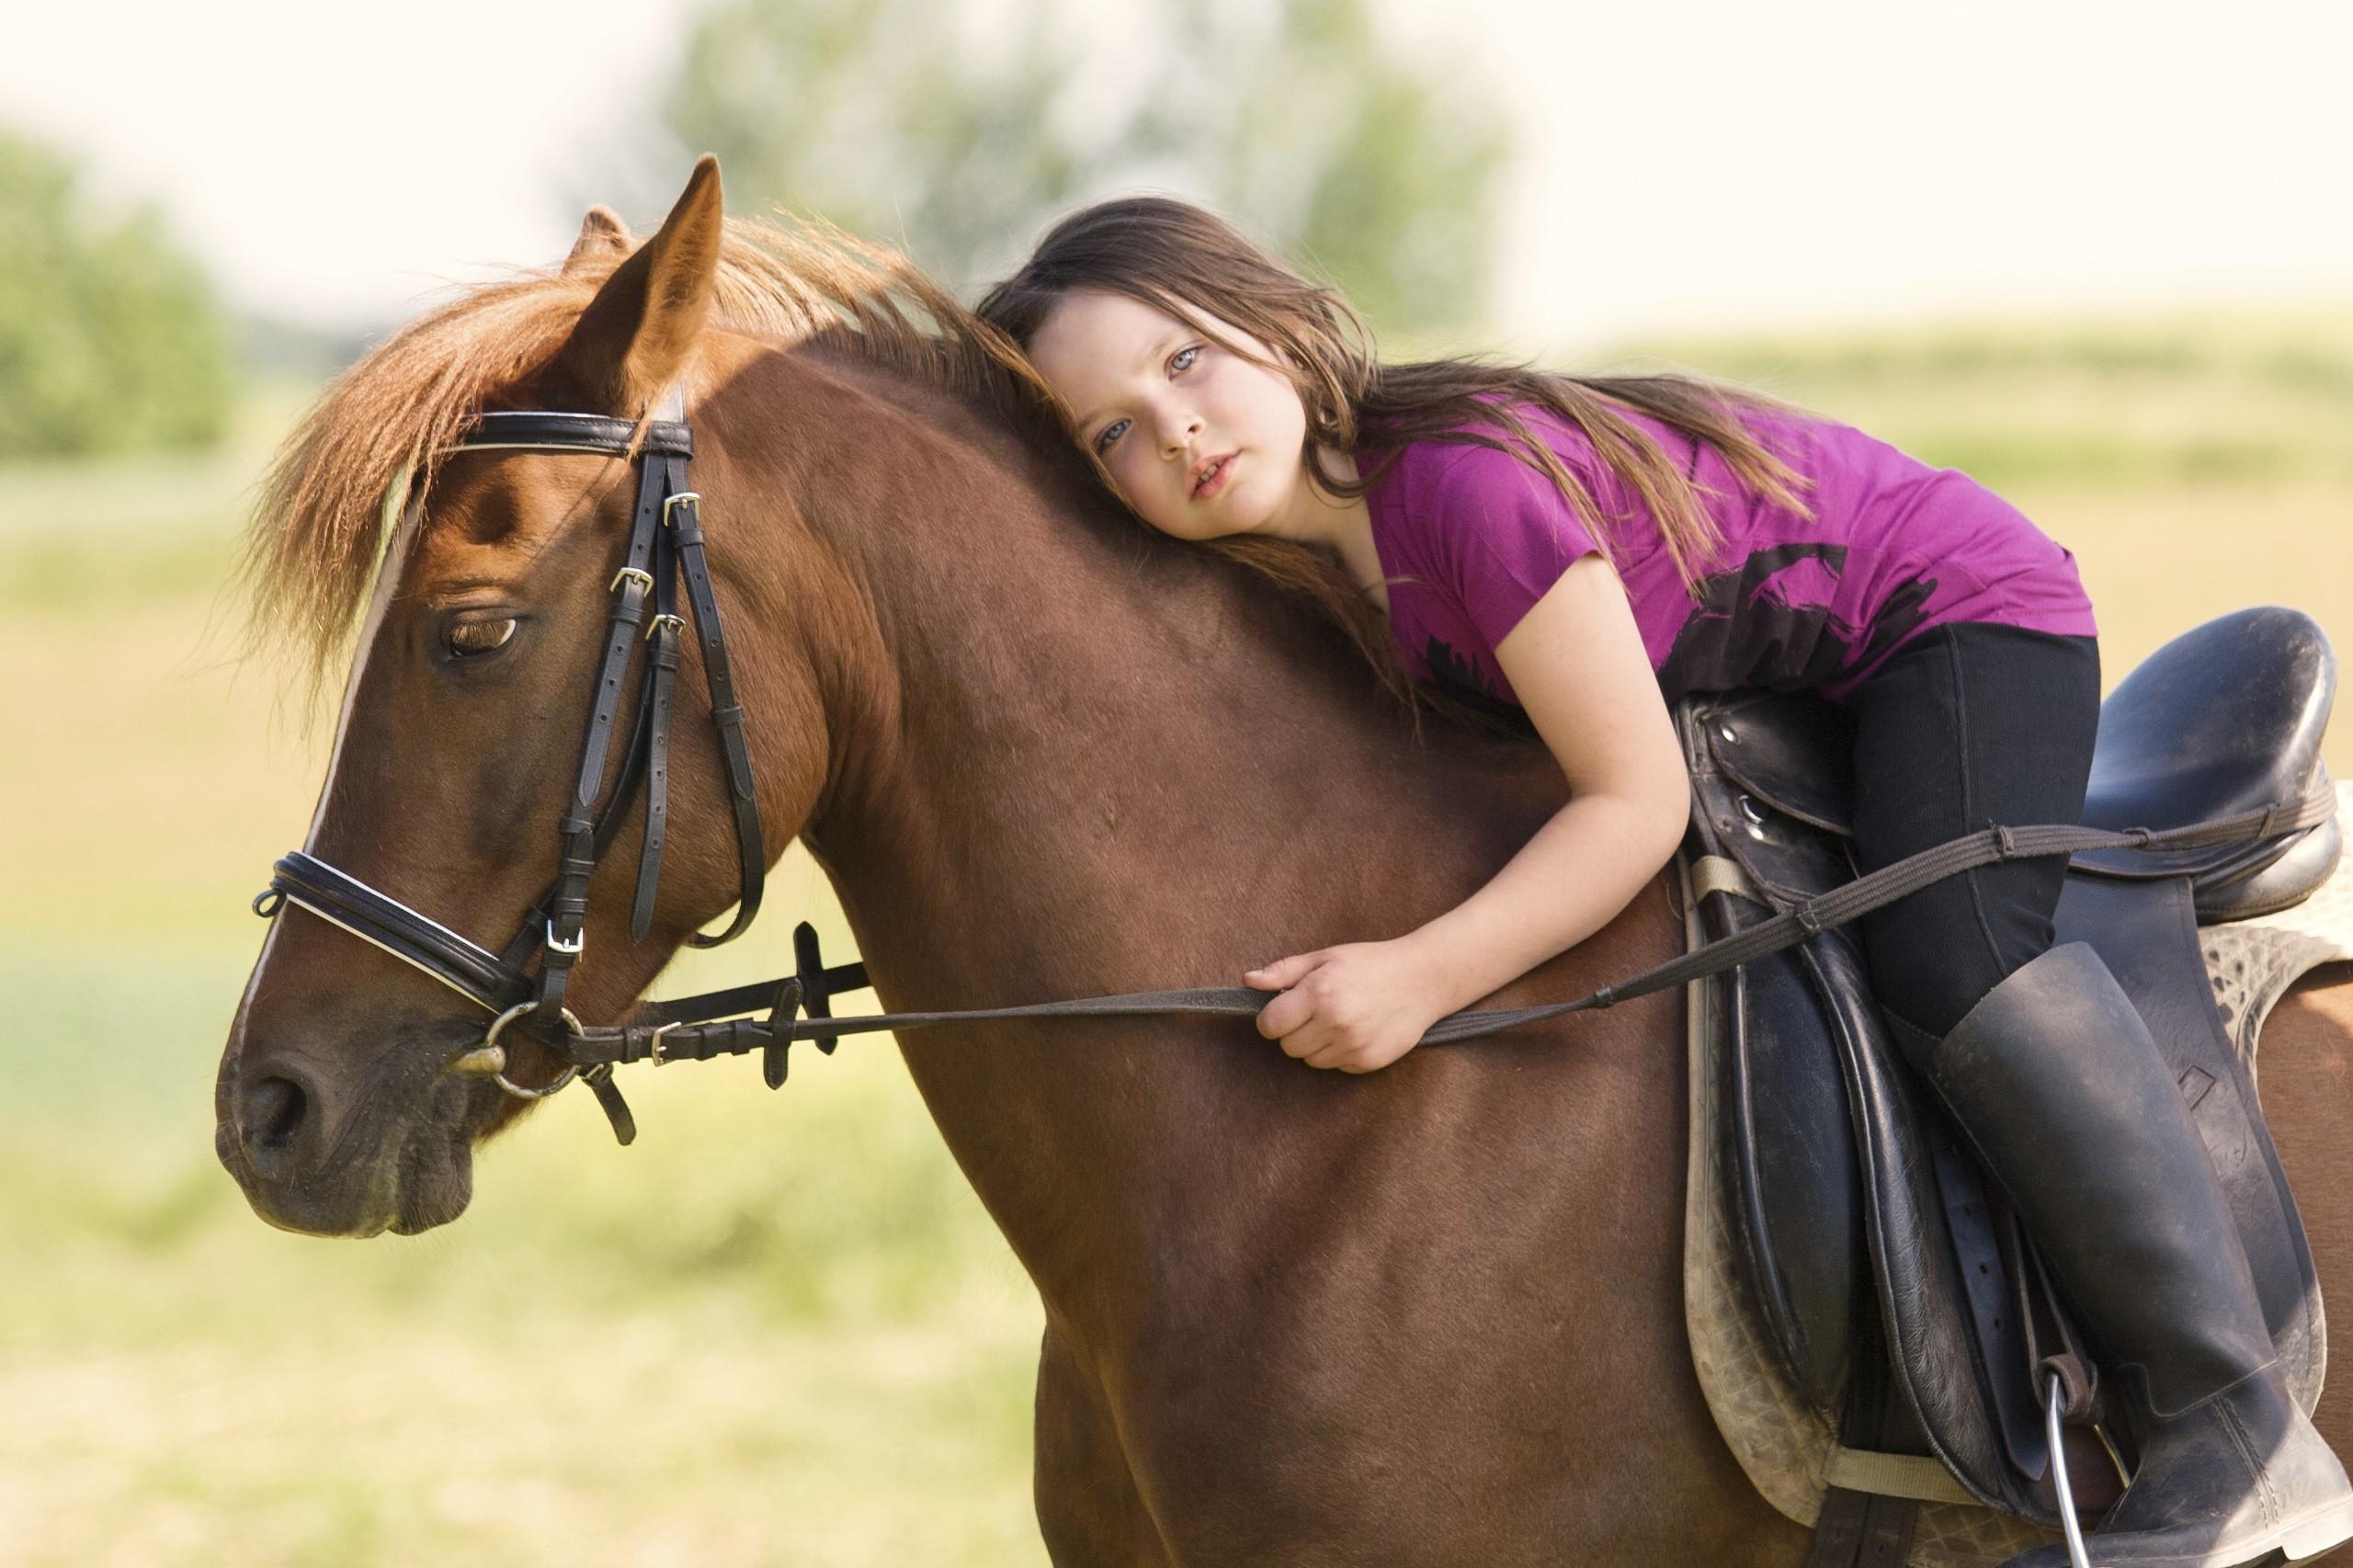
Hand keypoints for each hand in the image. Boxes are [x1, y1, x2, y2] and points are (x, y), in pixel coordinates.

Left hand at [1244, 939, 1451, 1073]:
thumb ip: (1284, 971)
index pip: (1270, 1025)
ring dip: (1315, 1044)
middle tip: (1315, 1012)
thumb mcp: (1325, 957)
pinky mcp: (1367, 1062)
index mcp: (1319, 993)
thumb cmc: (1370, 963)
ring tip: (1337, 1020)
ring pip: (1309, 1060)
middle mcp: (1334, 1022)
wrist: (1422, 979)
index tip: (1284, 1009)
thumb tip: (1247, 981)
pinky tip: (1355, 1031)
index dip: (1272, 1018)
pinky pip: (1335, 1067)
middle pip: (1287, 1046)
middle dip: (1293, 1031)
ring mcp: (1352, 1045)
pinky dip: (1338, 1053)